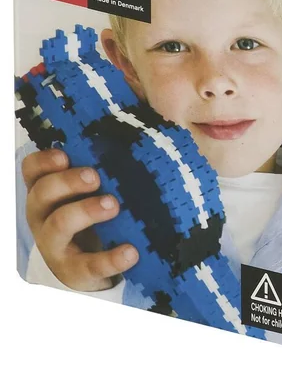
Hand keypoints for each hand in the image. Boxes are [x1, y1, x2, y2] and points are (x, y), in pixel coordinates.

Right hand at [22, 149, 138, 290]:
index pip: (33, 169)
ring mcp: (56, 244)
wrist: (99, 259)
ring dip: (85, 212)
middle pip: (42, 193)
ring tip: (113, 205)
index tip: (64, 154)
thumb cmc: (100, 207)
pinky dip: (110, 258)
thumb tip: (146, 114)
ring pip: (59, 226)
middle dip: (67, 182)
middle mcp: (45, 214)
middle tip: (95, 175)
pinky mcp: (75, 271)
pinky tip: (131, 252)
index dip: (43, 160)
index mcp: (50, 187)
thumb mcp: (104, 181)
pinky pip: (88, 266)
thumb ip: (114, 154)